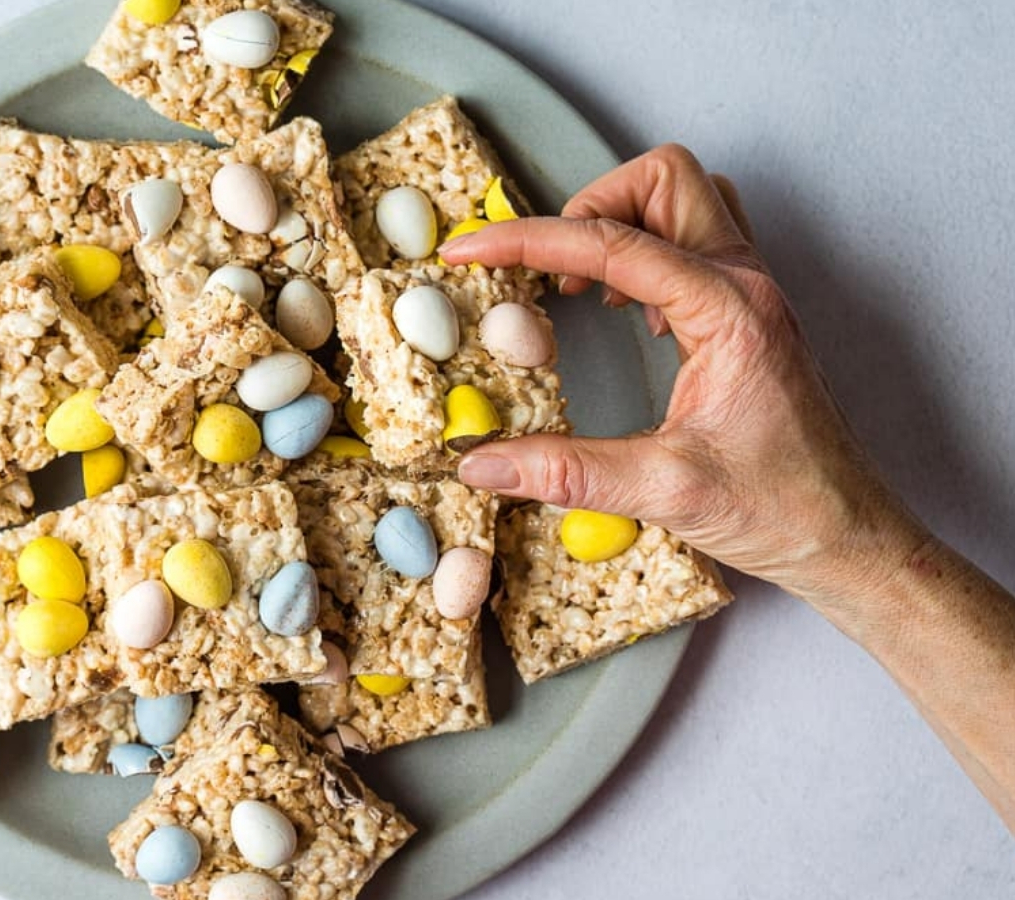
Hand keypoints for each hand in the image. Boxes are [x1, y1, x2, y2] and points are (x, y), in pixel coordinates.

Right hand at [440, 144, 926, 611]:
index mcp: (729, 311)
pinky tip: (619, 309)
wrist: (847, 535)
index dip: (529, 240)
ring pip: (683, 199)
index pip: (613, 242)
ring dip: (622, 219)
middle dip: (590, 203)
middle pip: (663, 179)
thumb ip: (566, 472)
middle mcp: (745, 284)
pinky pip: (692, 242)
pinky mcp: (745, 314)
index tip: (470, 249)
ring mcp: (750, 293)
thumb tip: (480, 463)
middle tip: (544, 265)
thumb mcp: (664, 491)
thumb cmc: (783, 508)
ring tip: (578, 282)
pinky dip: (643, 251)